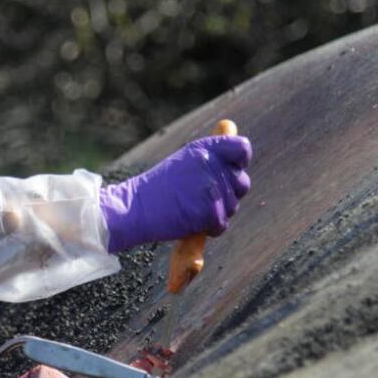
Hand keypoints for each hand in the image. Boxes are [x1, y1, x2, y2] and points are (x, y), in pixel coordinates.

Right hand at [99, 135, 251, 252]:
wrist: (134, 208)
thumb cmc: (158, 188)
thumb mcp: (184, 161)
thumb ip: (212, 157)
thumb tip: (238, 153)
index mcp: (205, 148)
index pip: (242, 148)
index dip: (240, 162)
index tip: (230, 171)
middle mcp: (211, 164)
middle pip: (242, 183)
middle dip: (228, 194)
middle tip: (203, 198)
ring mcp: (212, 188)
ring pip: (233, 206)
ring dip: (217, 213)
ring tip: (192, 209)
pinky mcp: (209, 211)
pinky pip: (221, 224)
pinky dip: (209, 228)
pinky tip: (191, 222)